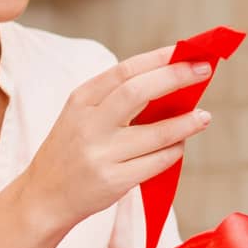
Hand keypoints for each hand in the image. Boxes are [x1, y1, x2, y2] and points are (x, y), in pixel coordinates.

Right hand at [21, 46, 214, 232]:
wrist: (44, 196)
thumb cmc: (70, 151)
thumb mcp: (80, 116)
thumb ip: (114, 99)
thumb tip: (168, 80)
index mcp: (80, 101)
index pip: (124, 71)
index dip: (159, 59)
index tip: (186, 51)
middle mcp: (88, 124)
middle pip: (139, 92)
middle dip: (176, 78)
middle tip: (203, 71)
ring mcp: (101, 154)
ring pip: (158, 132)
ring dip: (187, 123)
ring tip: (203, 117)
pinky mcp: (114, 181)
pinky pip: (158, 162)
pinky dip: (174, 151)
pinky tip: (177, 146)